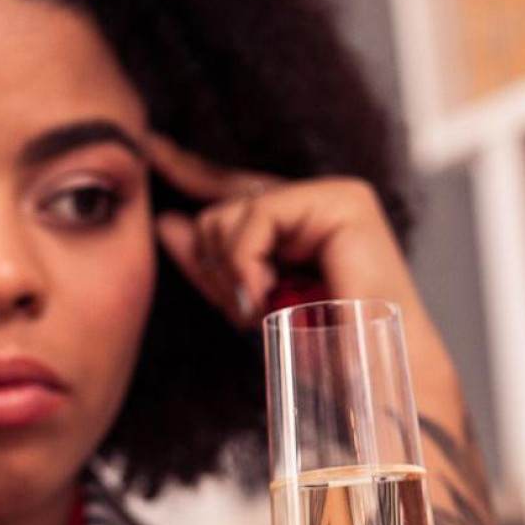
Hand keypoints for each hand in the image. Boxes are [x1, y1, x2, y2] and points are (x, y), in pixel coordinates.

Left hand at [147, 132, 420, 329]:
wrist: (374, 378)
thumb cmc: (323, 350)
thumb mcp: (251, 302)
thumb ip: (213, 262)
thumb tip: (167, 222)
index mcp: (301, 223)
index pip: (233, 190)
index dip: (189, 170)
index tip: (150, 146)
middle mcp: (319, 200)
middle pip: (222, 207)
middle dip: (217, 265)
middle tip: (245, 309)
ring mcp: (335, 196)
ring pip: (234, 212)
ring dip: (235, 271)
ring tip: (264, 308)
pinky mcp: (344, 201)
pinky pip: (259, 216)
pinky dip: (248, 261)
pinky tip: (263, 294)